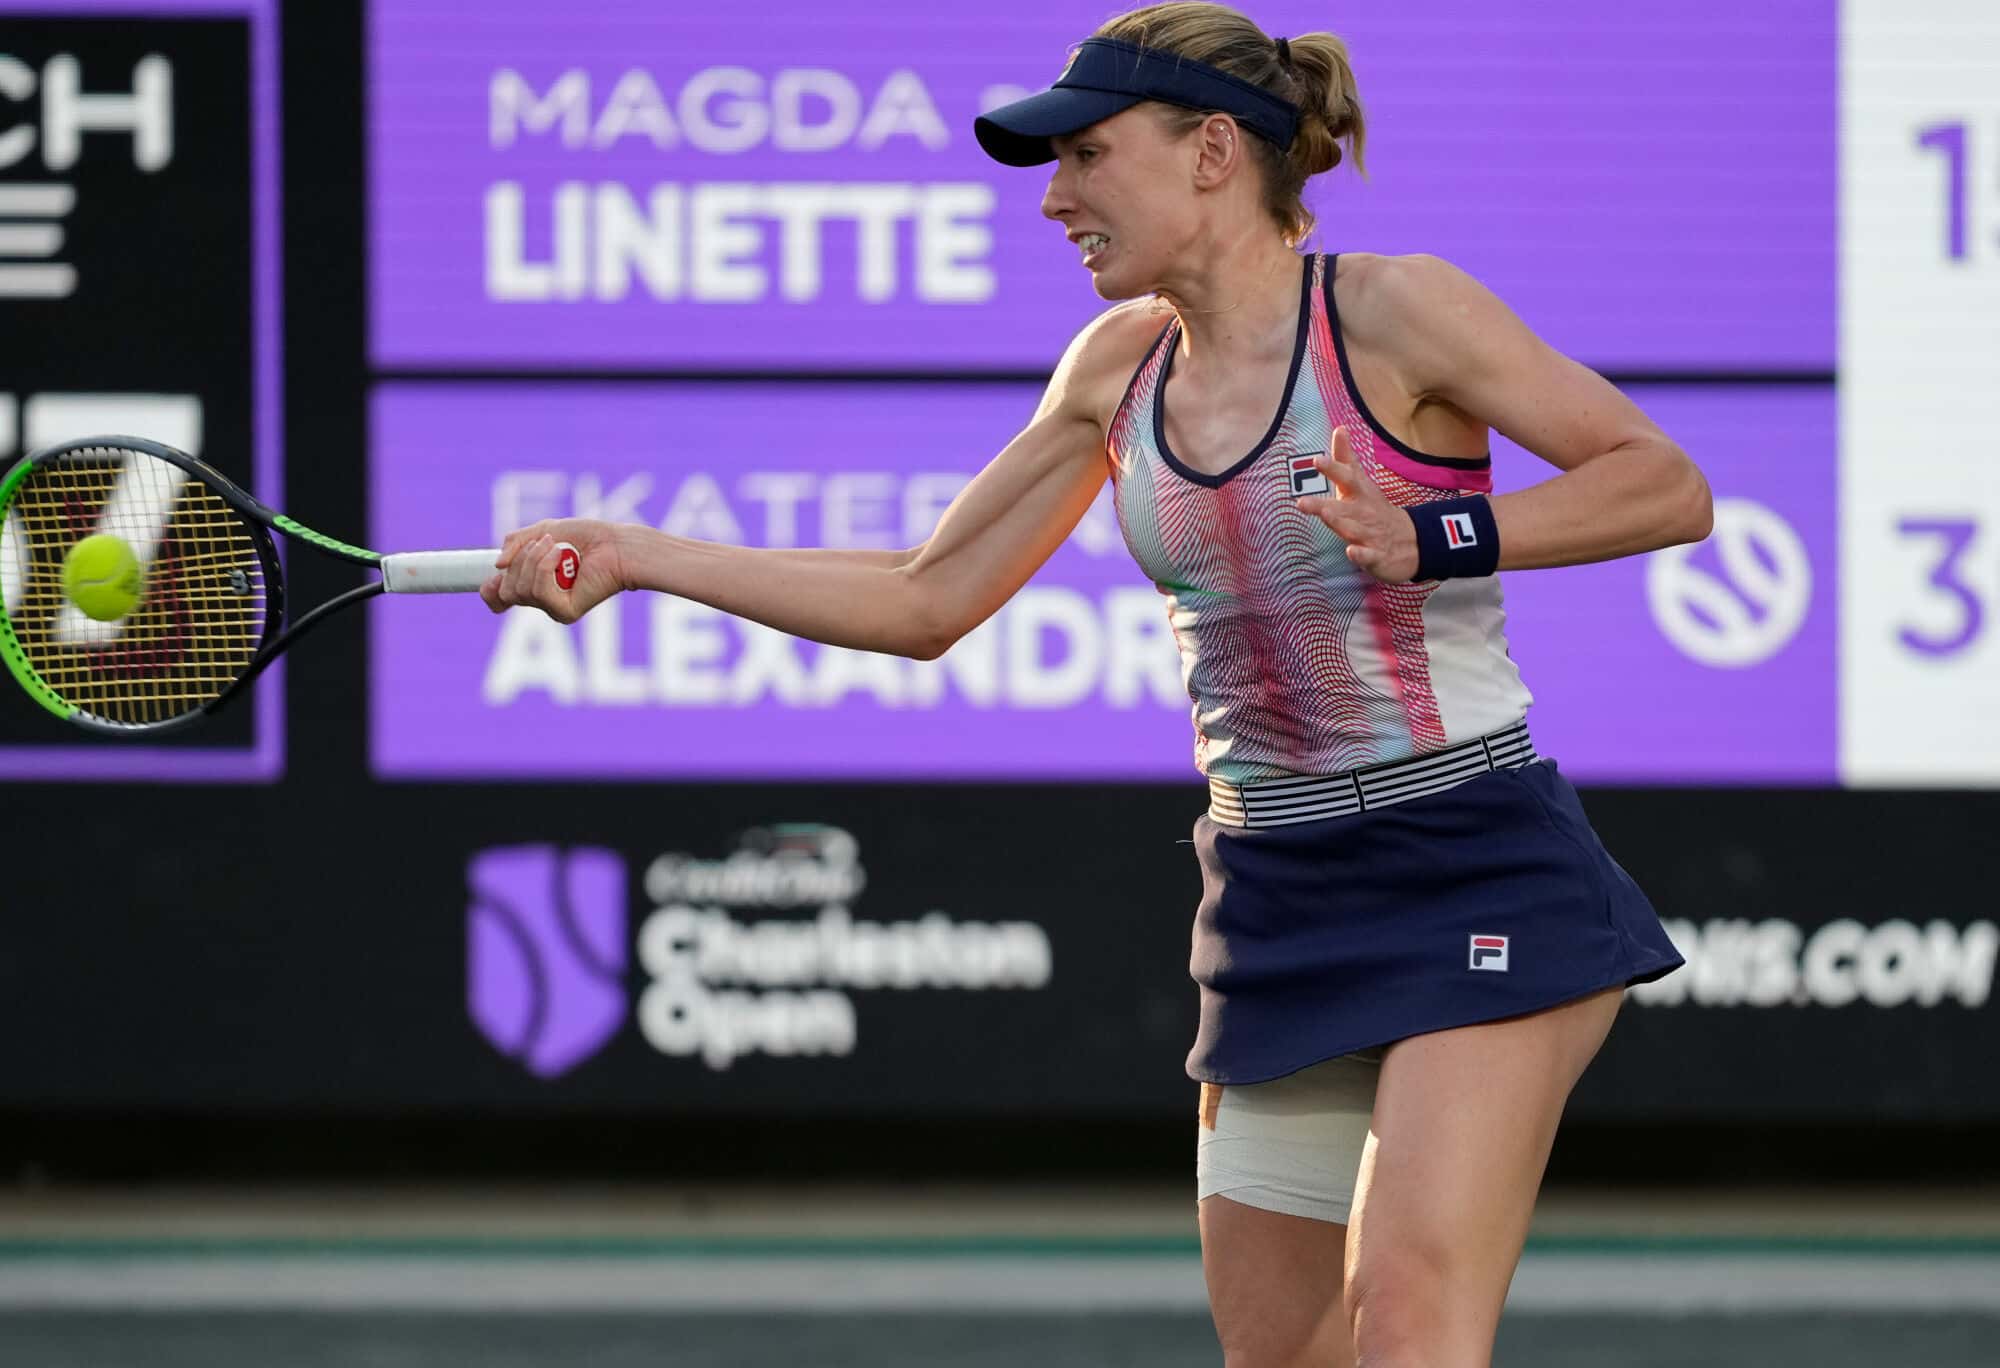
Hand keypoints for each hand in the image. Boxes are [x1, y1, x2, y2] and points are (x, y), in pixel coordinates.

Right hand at [480, 519, 628, 623]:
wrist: (615, 544)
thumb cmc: (585, 537)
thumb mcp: (542, 532)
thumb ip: (515, 544)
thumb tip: (497, 566)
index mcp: (532, 582)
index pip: (498, 599)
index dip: (490, 589)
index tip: (498, 571)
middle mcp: (541, 599)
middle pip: (505, 591)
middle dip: (519, 561)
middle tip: (543, 544)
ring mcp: (552, 608)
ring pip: (519, 591)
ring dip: (534, 560)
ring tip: (556, 547)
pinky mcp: (565, 612)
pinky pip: (538, 592)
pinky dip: (545, 567)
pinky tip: (561, 555)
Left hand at [1295, 426, 1417, 582]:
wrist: (1412, 541)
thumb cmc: (1375, 508)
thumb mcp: (1361, 482)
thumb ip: (1346, 458)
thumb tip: (1340, 428)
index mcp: (1358, 494)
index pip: (1346, 478)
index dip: (1332, 469)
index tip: (1317, 460)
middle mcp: (1363, 513)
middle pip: (1342, 507)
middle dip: (1323, 504)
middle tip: (1301, 501)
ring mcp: (1370, 534)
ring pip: (1353, 529)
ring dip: (1339, 522)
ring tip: (1325, 515)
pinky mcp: (1377, 556)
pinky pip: (1368, 556)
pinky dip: (1361, 555)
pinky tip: (1352, 552)